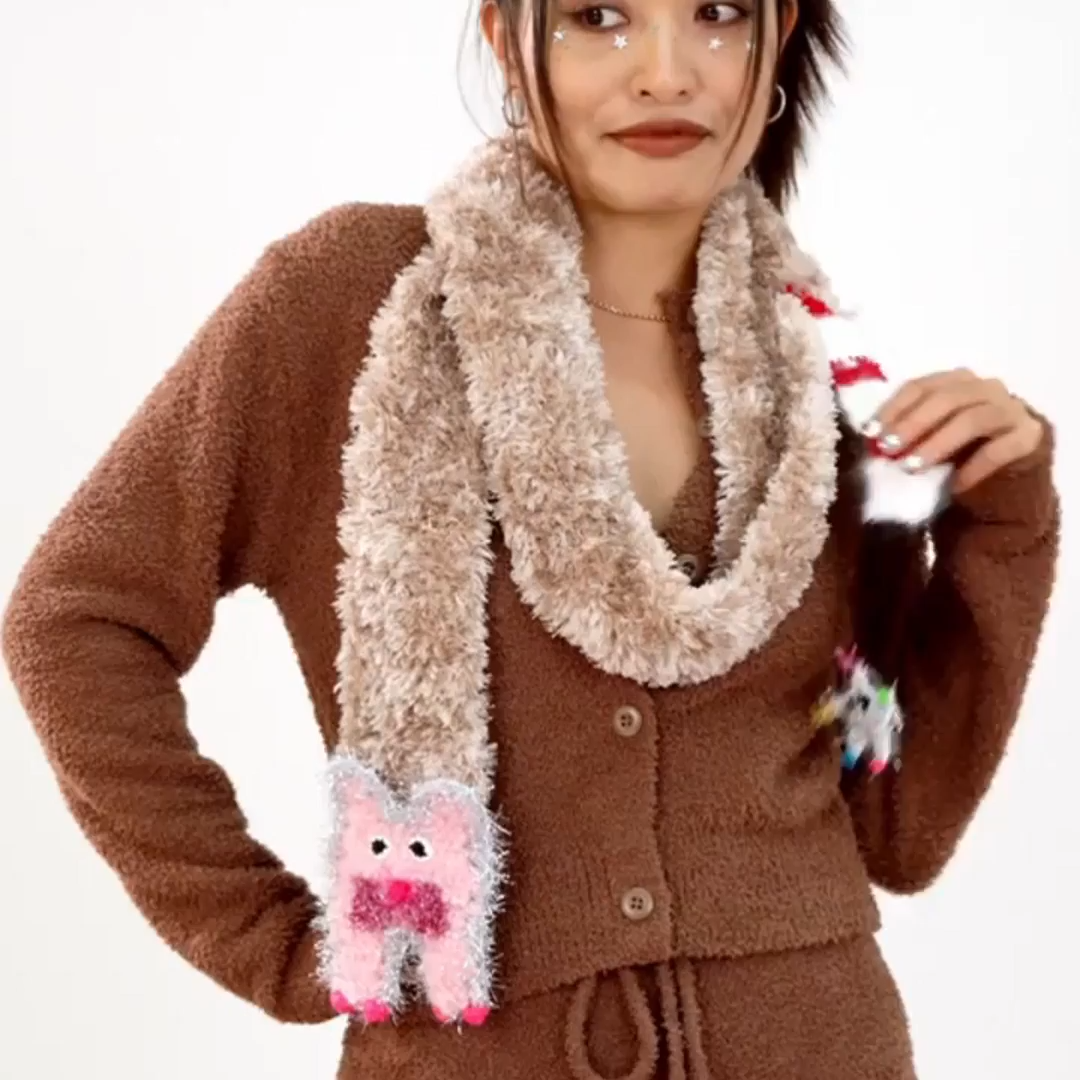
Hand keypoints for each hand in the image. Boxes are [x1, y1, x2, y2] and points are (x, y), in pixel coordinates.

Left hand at [864, 369, 1043, 494]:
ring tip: (911, 467)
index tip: (870, 432)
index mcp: (957, 382)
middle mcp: (986, 389)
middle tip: (888, 448)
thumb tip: (870, 440)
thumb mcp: (927, 442)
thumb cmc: (956, 458)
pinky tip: (952, 485)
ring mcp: (1012, 410)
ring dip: (938, 443)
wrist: (1004, 483)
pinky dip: (972, 467)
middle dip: (913, 423)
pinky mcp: (1029, 437)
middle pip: (947, 397)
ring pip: (973, 419)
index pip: (920, 386)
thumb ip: (904, 434)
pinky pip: (999, 449)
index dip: (893, 408)